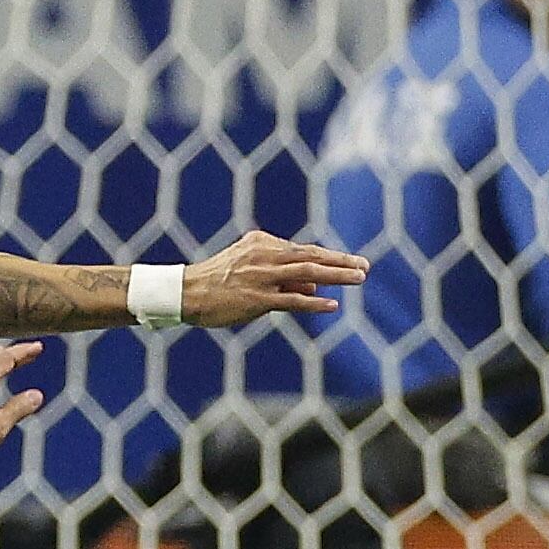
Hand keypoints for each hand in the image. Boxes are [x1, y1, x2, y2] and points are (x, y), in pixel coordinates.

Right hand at [184, 231, 366, 325]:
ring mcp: (261, 277)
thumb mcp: (248, 267)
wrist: (184, 292)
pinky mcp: (256, 298)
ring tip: (359, 278)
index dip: (331, 256)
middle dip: (341, 261)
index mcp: (261, 244)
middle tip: (364, 266)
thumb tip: (314, 284)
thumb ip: (282, 274)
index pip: (303, 250)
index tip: (352, 261)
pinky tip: (332, 304)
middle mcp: (264, 256)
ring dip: (336, 276)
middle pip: (311, 256)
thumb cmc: (216, 281)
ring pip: (307, 273)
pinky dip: (313, 301)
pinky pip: (291, 300)